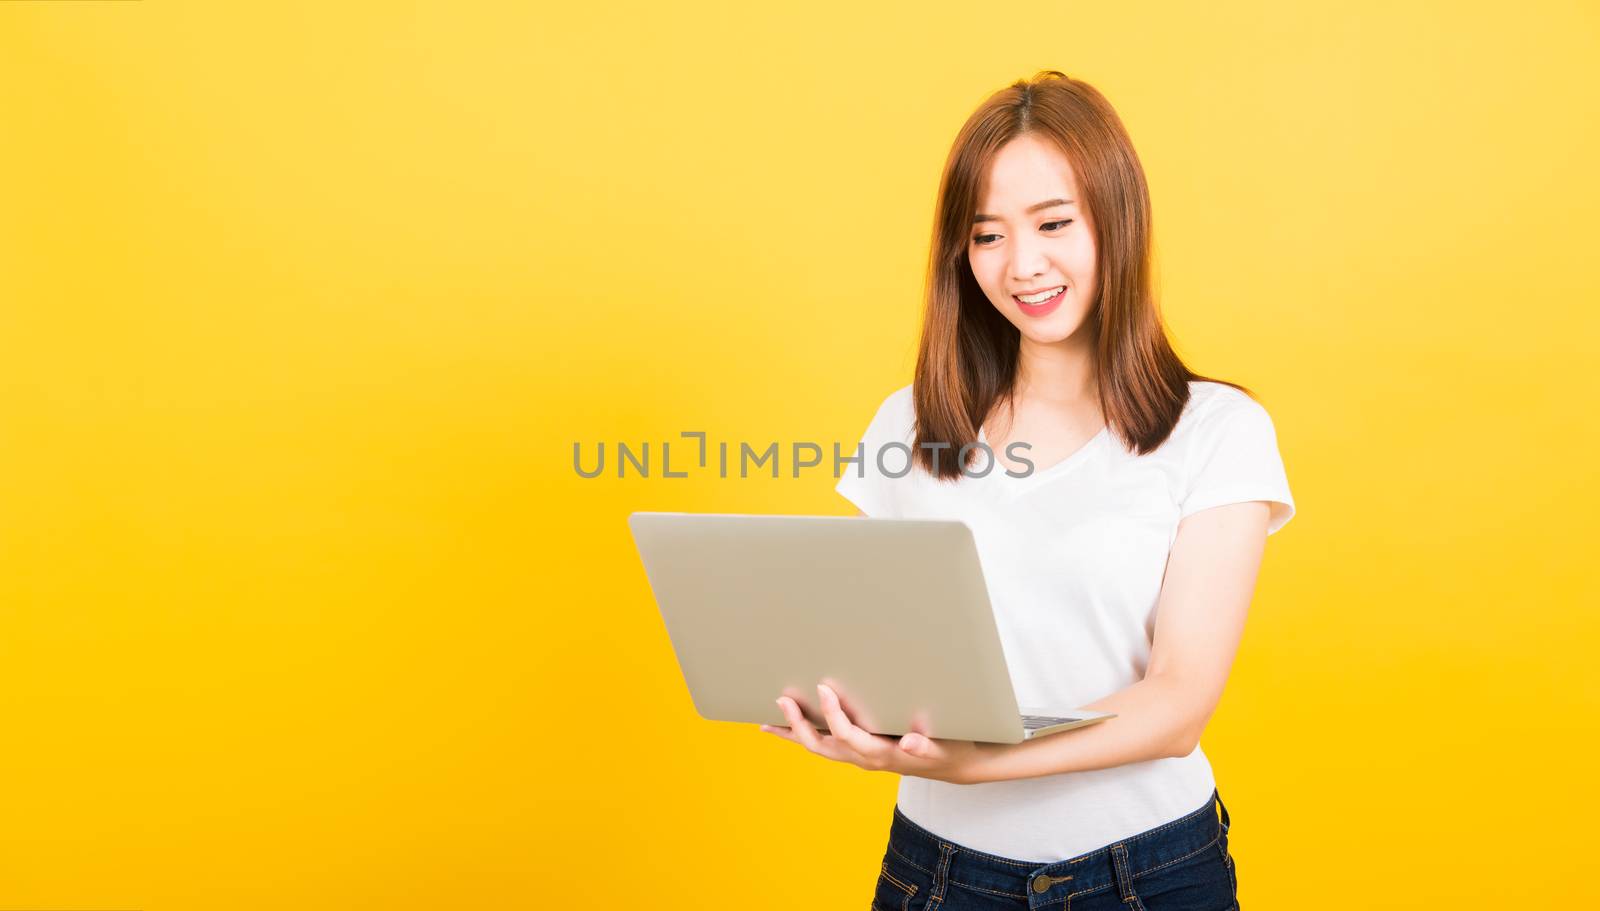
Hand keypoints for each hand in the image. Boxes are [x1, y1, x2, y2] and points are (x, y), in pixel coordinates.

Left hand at [760, 683, 986, 784]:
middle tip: (783, 700)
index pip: (849, 736)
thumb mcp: (945, 747)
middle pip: (822, 747)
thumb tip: (912, 741)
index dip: (833, 715)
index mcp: (882, 754)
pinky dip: (802, 738)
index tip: (824, 689)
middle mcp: (865, 759)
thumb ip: (927, 746)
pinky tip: (786, 728)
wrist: (952, 765)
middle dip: (799, 726)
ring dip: (794, 735)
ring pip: (819, 749)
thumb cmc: (948, 750)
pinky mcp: (858, 752)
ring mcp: (859, 758)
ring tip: (769, 722)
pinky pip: (825, 747)